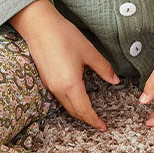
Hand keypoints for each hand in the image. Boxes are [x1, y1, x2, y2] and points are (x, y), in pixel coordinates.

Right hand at [10, 0, 118, 130]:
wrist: (39, 25)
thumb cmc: (64, 35)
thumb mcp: (88, 51)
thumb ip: (103, 68)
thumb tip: (115, 80)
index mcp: (70, 84)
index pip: (84, 110)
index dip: (94, 120)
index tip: (103, 127)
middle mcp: (58, 88)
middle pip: (74, 111)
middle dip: (86, 119)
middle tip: (98, 123)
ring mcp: (49, 84)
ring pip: (65, 105)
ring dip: (77, 111)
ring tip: (89, 112)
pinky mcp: (45, 78)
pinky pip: (59, 97)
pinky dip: (69, 102)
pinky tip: (76, 97)